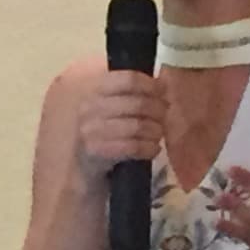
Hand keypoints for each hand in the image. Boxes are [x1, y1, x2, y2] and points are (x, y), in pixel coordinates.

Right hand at [72, 63, 164, 187]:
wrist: (84, 170)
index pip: (128, 79)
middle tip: (165, 117)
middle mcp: (90, 108)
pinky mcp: (96, 152)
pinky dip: (149, 148)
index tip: (163, 92)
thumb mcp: (111, 110)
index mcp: (94, 91)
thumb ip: (131, 95)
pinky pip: (133, 147)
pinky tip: (154, 150)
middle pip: (138, 103)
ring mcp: (91, 131)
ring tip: (159, 134)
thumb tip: (162, 84)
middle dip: (158, 110)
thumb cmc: (105, 135)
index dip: (151, 85)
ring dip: (155, 131)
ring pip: (138, 126)